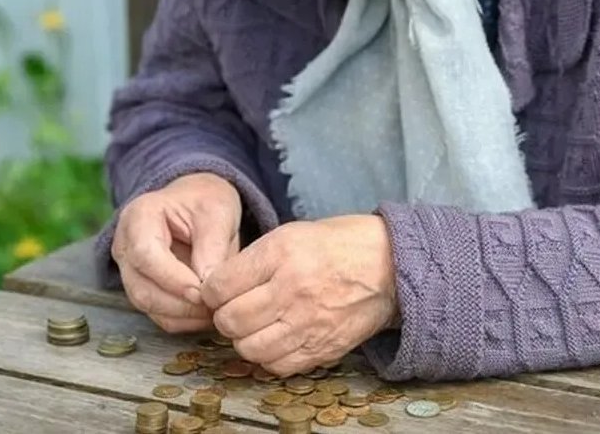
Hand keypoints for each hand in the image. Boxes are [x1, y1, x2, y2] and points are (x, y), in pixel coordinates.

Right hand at [111, 173, 240, 332]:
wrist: (197, 203)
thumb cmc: (206, 202)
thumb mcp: (217, 210)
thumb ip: (212, 246)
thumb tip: (208, 286)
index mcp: (139, 217)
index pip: (145, 255)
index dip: (172, 279)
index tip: (202, 291)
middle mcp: (125, 246)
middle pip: (141, 288)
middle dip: (180, 304)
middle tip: (215, 306)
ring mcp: (130, 271)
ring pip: (147, 305)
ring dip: (182, 315)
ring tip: (215, 310)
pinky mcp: (143, 289)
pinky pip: (158, 314)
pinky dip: (183, 320)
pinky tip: (206, 314)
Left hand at [202, 214, 397, 375]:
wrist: (388, 265)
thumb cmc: (338, 245)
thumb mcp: (292, 233)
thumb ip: (253, 260)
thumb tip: (217, 286)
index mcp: (282, 253)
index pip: (220, 285)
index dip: (210, 291)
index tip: (217, 290)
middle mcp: (292, 289)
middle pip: (230, 320)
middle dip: (224, 317)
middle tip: (234, 309)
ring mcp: (308, 323)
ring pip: (249, 348)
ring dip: (244, 339)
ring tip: (255, 326)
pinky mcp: (322, 348)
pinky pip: (277, 365)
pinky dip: (269, 356)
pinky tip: (276, 339)